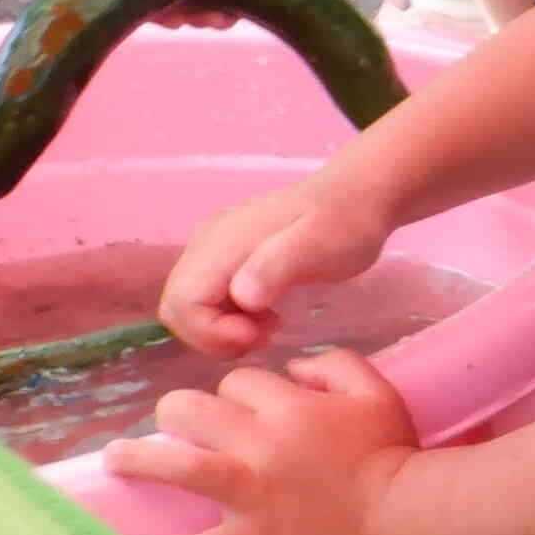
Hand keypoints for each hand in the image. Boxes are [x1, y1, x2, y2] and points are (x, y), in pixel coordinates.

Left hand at [102, 350, 416, 534]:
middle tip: (180, 426)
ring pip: (175, 466)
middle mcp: (260, 444)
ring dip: (138, 460)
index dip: (241, 393)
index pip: (237, 382)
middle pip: (188, 410)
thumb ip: (333, 364)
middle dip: (179, 413)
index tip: (254, 412)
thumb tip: (293, 368)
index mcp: (288, 407)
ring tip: (117, 460)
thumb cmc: (393, 453)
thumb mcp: (375, 391)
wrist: (405, 515)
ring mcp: (251, 494)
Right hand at [158, 178, 389, 355]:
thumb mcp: (320, 247)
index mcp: (222, 242)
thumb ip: (278, 269)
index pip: (182, 302)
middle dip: (213, 336)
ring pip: (189, 307)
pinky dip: (229, 319)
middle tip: (264, 336)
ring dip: (222, 330)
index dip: (211, 331)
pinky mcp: (227, 258)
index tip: (259, 335)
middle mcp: (206, 244)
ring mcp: (214, 249)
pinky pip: (208, 299)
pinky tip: (268, 317)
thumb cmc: (345, 224)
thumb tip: (242, 297)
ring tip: (271, 327)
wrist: (357, 197)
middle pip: (177, 308)